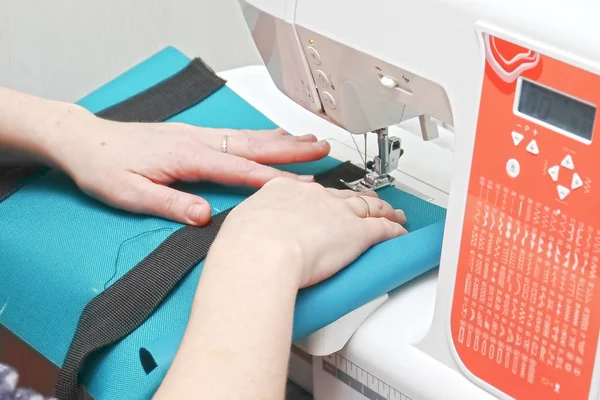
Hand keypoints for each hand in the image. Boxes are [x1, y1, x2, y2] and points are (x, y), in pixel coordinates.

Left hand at [45, 107, 329, 225]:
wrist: (85, 141)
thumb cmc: (104, 167)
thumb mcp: (130, 193)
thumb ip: (170, 203)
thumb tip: (204, 216)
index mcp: (187, 156)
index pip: (240, 169)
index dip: (274, 179)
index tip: (303, 185)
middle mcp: (197, 140)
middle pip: (253, 145)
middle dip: (291, 149)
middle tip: (322, 149)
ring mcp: (197, 135)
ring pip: (248, 136)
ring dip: (281, 139)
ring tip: (309, 140)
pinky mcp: (193, 135)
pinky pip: (235, 134)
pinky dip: (260, 134)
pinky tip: (271, 134)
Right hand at [211, 178, 407, 287]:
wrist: (262, 253)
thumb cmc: (246, 245)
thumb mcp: (243, 224)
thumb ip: (256, 223)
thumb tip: (255, 229)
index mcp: (284, 191)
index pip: (310, 193)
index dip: (323, 199)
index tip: (325, 204)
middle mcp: (314, 197)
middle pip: (343, 196)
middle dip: (358, 200)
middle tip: (367, 203)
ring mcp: (338, 213)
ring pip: (368, 207)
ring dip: (382, 210)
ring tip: (392, 214)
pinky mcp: (357, 233)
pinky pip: (383, 229)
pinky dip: (394, 230)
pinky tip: (400, 232)